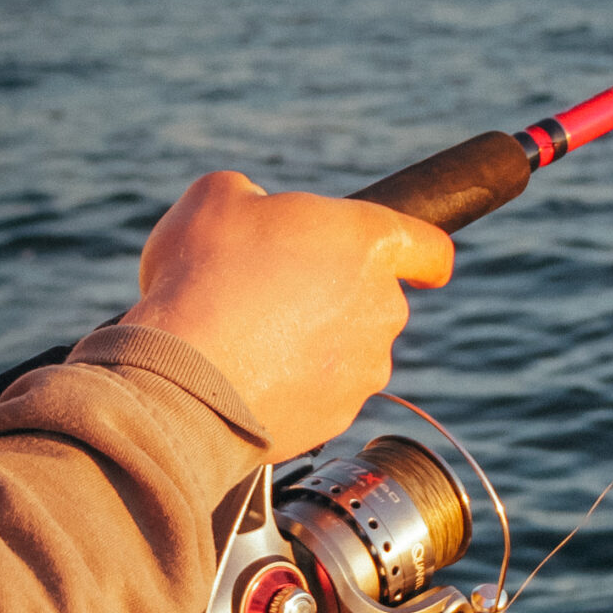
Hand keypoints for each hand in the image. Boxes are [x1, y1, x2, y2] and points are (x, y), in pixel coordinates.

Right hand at [121, 172, 453, 460]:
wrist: (182, 378)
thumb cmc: (201, 278)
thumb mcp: (214, 197)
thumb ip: (252, 196)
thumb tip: (253, 212)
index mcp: (368, 242)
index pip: (431, 248)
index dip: (422, 254)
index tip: (418, 265)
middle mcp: (382, 307)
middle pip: (377, 298)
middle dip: (335, 294)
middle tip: (272, 288)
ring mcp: (365, 368)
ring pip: (351, 349)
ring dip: (314, 341)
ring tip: (249, 336)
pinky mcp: (339, 417)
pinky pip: (324, 393)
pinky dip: (295, 385)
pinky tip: (246, 374)